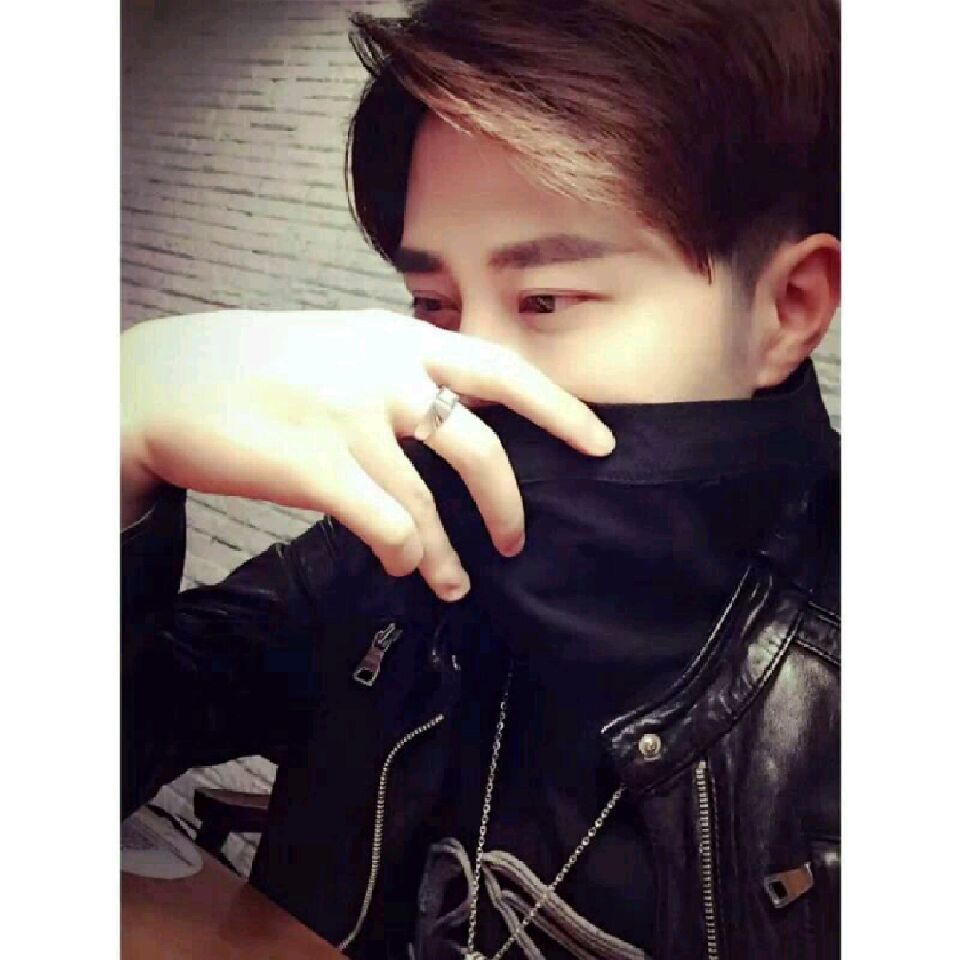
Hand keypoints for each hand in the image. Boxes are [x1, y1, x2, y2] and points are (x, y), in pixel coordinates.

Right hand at [121, 309, 614, 600]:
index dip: (559, 407)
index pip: (500, 368)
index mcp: (396, 339)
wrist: (164, 380)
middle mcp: (383, 372)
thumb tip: (454, 419)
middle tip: (516, 542)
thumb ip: (398, 371)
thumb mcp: (337, 346)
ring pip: (429, 503)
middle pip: (480, 446)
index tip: (602, 442)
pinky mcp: (313, 464)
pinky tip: (403, 565)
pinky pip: (385, 524)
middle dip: (507, 504)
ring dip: (449, 554)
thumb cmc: (256, 367)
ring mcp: (348, 417)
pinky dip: (404, 553)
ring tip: (454, 585)